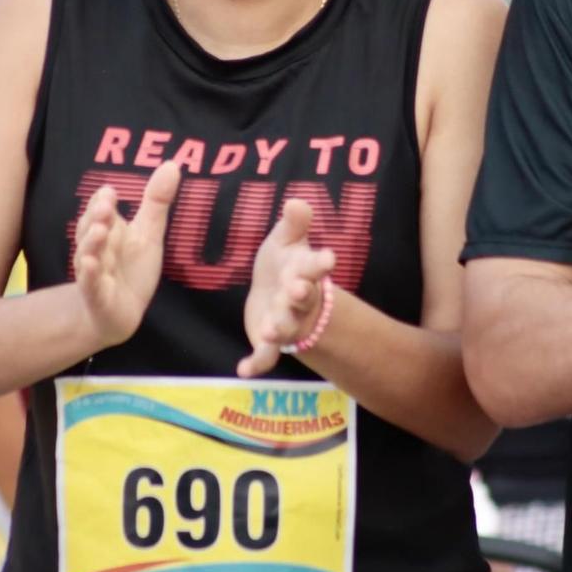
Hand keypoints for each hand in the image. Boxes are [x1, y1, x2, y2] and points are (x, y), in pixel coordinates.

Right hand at [73, 161, 180, 347]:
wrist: (120, 313)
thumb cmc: (130, 269)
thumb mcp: (148, 233)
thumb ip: (156, 200)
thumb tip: (172, 163)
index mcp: (108, 228)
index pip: (100, 208)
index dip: (103, 200)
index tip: (110, 191)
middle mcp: (97, 247)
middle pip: (91, 227)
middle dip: (96, 216)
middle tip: (106, 206)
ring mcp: (94, 271)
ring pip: (88, 253)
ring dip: (92, 242)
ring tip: (100, 230)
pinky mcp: (96, 295)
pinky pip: (90, 282)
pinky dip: (90, 274)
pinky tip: (91, 264)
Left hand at [237, 198, 336, 377]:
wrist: (278, 294)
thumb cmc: (285, 263)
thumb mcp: (287, 240)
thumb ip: (294, 224)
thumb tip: (298, 200)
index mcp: (304, 271)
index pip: (315, 266)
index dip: (321, 262)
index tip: (328, 257)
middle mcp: (299, 299)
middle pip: (303, 298)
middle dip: (300, 295)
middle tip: (297, 290)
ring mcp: (286, 322)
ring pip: (286, 327)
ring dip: (280, 329)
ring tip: (270, 329)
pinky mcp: (270, 343)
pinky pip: (266, 355)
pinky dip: (257, 363)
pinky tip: (244, 371)